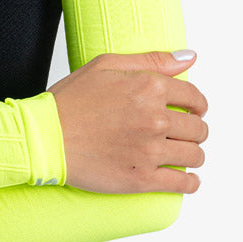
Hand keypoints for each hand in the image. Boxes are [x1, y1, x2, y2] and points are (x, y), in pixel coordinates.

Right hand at [48, 51, 208, 194]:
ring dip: (191, 154)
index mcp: (149, 88)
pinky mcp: (142, 179)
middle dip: (193, 129)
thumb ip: (152, 60)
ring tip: (179, 153)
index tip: (192, 111)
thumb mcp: (106, 65)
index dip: (196, 105)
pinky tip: (184, 178)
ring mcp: (150, 151)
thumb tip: (189, 57)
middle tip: (180, 132)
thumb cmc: (70, 100)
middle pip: (198, 128)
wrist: (45, 136)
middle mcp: (154, 119)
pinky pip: (184, 184)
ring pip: (195, 156)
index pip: (195, 98)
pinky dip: (190, 183)